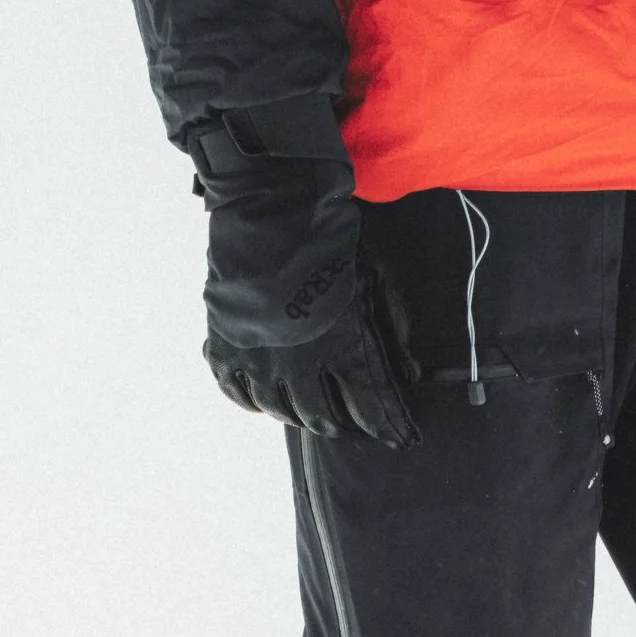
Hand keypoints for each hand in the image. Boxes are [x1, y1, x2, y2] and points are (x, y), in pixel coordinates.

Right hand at [194, 114, 418, 447]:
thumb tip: (409, 369)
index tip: (402, 437)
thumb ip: (390, 325)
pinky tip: (265, 400)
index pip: (371, 404)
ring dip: (302, 415)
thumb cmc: (330, 232)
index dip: (388, 425)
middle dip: (346, 425)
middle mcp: (297, 362)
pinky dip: (253, 401)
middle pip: (322, 417)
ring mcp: (257, 356)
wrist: (273, 200)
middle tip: (356, 425)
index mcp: (341, 344)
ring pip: (281, 410)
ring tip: (314, 413)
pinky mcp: (225, 343)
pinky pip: (237, 393)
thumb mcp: (372, 276)